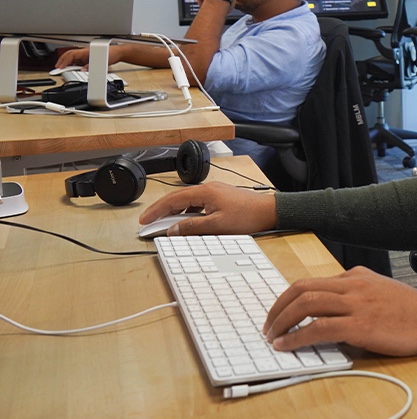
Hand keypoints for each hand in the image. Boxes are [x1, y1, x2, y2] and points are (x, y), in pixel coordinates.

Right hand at [55, 46, 125, 69]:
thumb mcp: (101, 62)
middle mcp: (84, 52)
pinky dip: (73, 65)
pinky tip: (71, 69)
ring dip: (66, 63)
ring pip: (72, 58)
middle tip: (56, 69)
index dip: (64, 61)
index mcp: (86, 51)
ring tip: (61, 69)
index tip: (59, 67)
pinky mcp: (87, 58)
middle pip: (69, 56)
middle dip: (62, 61)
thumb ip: (91, 66)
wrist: (118, 53)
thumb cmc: (111, 54)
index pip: (71, 55)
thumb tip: (83, 70)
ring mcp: (86, 55)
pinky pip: (77, 61)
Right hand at [139, 182, 277, 235]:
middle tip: (148, 222)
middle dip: (161, 210)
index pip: (172, 200)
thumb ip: (193, 227)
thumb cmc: (248, 216)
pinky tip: (186, 222)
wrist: (270, 211)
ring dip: (174, 211)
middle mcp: (208, 189)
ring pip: (187, 201)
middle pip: (177, 198)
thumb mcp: (217, 225)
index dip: (156, 211)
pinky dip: (187, 212)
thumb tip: (173, 229)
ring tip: (164, 224)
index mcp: (204, 192)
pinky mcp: (220, 198)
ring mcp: (214, 192)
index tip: (144, 220)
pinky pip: (197, 203)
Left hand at [263, 267, 416, 357]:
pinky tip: (286, 345)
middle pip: (302, 288)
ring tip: (272, 335)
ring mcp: (356, 303)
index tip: (279, 311)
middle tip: (268, 324)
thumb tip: (333, 315)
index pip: (313, 281)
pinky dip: (296, 337)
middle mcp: (353, 285)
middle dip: (277, 306)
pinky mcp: (359, 325)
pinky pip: (318, 328)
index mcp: (358, 276)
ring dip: (281, 321)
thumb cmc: (413, 313)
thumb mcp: (383, 292)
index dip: (289, 297)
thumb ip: (358, 296)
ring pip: (305, 303)